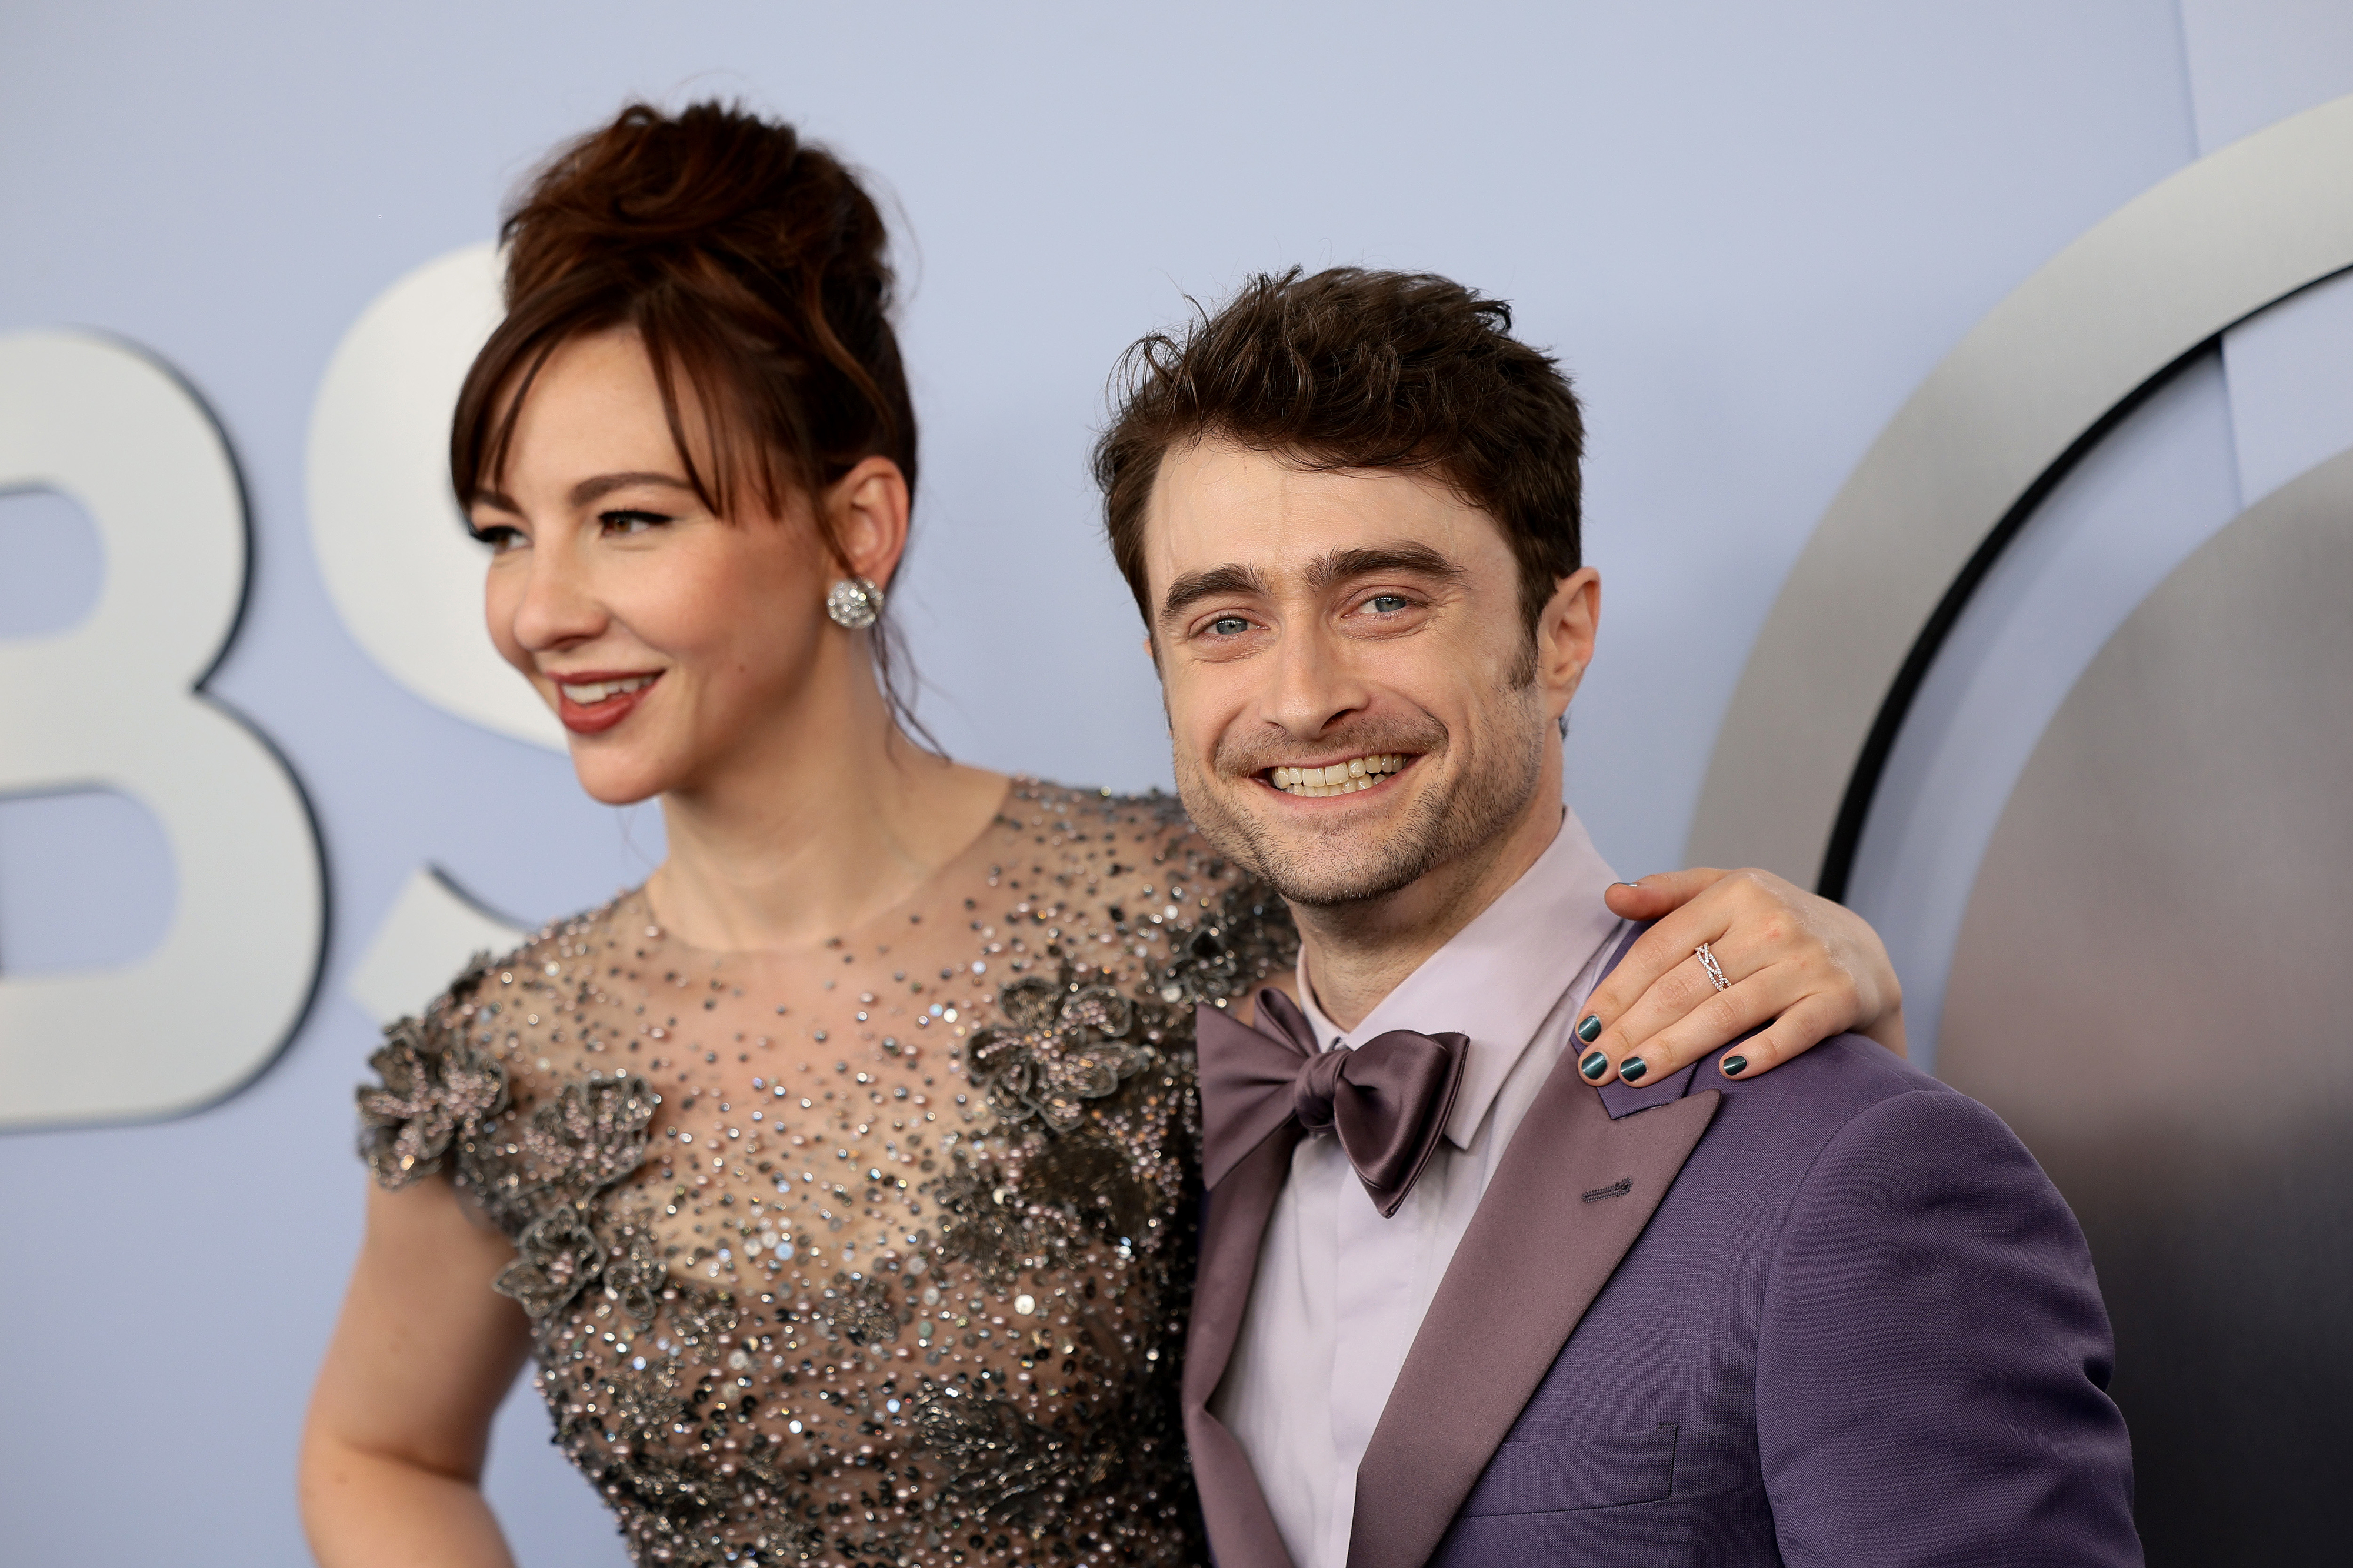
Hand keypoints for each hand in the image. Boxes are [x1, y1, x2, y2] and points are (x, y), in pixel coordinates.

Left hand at [1573, 867, 1904, 1085]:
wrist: (1864, 951)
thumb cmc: (1773, 925)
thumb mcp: (1725, 892)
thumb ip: (1668, 893)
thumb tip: (1611, 895)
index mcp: (1733, 893)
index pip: (1658, 948)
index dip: (1616, 990)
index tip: (1585, 1028)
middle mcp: (1770, 923)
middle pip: (1684, 985)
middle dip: (1633, 1030)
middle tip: (1596, 1067)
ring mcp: (1806, 962)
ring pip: (1727, 1012)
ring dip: (1675, 1048)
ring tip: (1633, 1077)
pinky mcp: (1838, 998)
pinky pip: (1793, 1031)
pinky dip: (1762, 1052)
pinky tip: (1726, 1073)